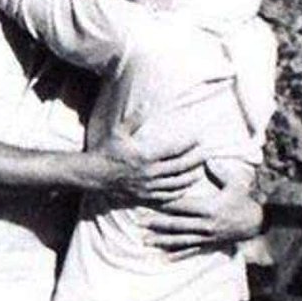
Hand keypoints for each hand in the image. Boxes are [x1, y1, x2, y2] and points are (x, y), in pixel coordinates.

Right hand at [90, 124, 205, 203]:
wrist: (93, 175)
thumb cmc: (106, 151)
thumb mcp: (119, 132)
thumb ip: (135, 118)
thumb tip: (148, 103)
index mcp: (145, 156)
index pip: (175, 149)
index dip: (189, 144)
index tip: (199, 138)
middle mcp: (149, 173)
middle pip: (180, 167)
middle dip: (196, 160)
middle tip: (207, 154)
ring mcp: (147, 187)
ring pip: (176, 184)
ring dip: (190, 178)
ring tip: (200, 171)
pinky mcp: (143, 197)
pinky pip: (165, 197)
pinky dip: (178, 193)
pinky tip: (184, 189)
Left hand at [141, 178, 264, 255]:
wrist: (256, 223)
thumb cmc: (245, 200)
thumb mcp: (237, 183)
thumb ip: (221, 171)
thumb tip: (207, 159)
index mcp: (209, 208)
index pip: (182, 205)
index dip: (165, 203)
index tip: (150, 200)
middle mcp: (205, 225)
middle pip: (176, 224)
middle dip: (157, 224)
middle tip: (139, 223)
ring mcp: (206, 237)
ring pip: (180, 240)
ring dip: (162, 240)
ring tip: (145, 241)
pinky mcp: (209, 245)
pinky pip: (191, 251)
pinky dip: (177, 254)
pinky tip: (164, 257)